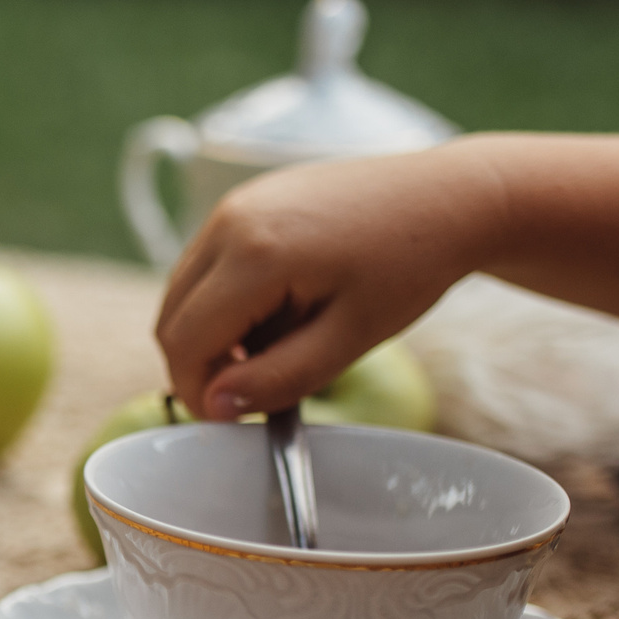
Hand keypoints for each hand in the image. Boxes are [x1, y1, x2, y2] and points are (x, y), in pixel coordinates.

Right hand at [154, 143, 505, 420]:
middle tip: (251, 391)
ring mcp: (234, 203)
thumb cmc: (409, 266)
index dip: (197, 392)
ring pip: (182, 291)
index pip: (184, 341)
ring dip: (210, 333)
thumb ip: (277, 378)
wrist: (447, 198)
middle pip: (171, 316)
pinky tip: (275, 313)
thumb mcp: (349, 338)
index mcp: (254, 253)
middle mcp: (230, 220)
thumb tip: (215, 406)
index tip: (231, 420)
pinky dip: (222, 301)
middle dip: (199, 365)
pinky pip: (206, 264)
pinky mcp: (246, 200)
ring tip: (273, 350)